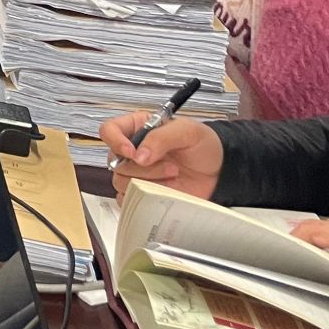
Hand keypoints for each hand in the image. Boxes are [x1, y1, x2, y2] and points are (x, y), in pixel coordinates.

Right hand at [101, 113, 223, 199]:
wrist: (219, 170)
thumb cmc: (203, 145)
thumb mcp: (186, 131)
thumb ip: (161, 138)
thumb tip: (138, 156)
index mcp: (138, 128)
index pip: (109, 130)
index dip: (115, 141)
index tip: (132, 152)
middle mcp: (133, 151)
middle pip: (115, 161)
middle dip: (143, 167)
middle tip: (171, 166)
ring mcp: (137, 174)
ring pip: (121, 182)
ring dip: (148, 181)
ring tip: (173, 176)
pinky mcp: (143, 194)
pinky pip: (128, 200)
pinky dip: (145, 198)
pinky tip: (166, 190)